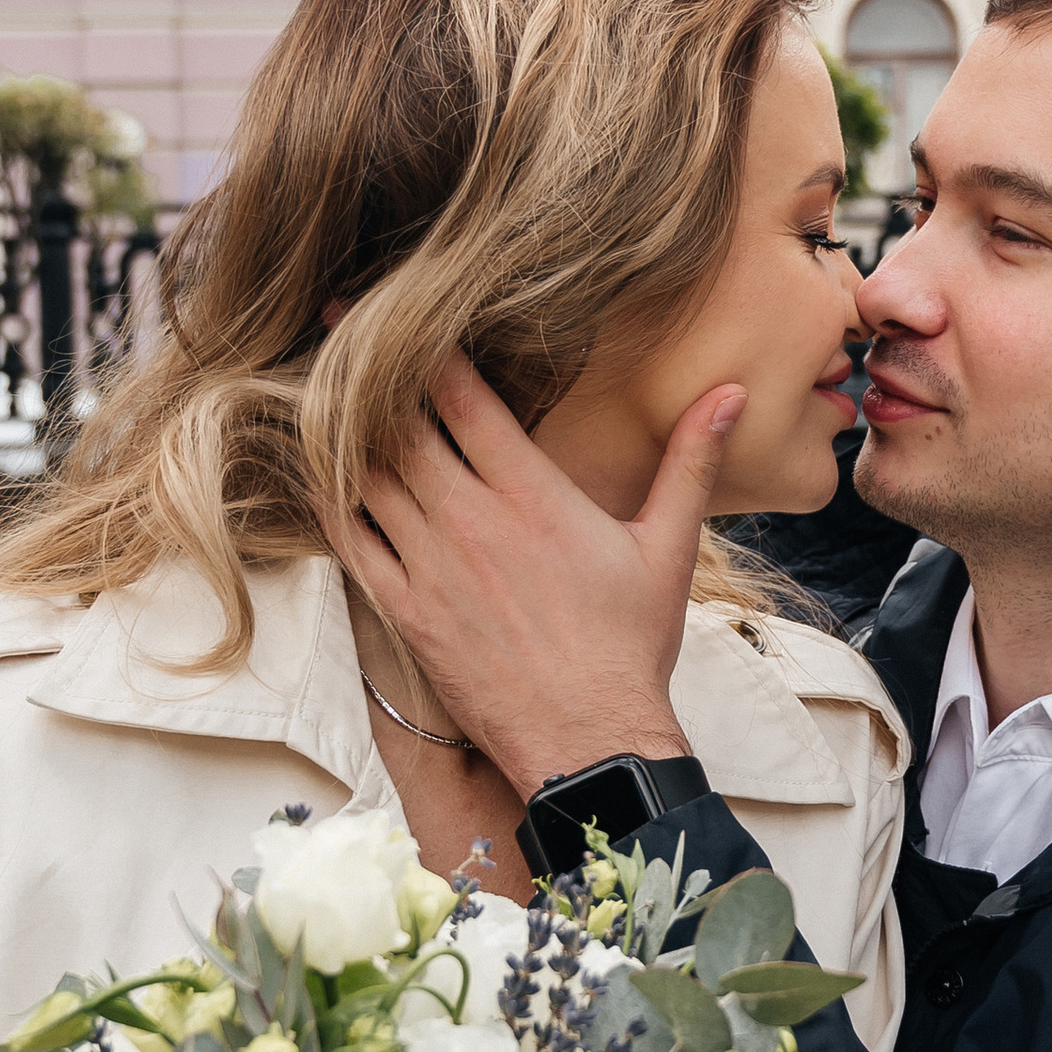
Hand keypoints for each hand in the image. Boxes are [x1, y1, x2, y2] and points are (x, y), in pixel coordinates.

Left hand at [327, 352, 744, 800]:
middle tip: (338, 328)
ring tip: (320, 388)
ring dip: (341, 428)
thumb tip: (733, 393)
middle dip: (365, 369)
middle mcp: (470, 518)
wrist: (589, 741)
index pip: (461, 394)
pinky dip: (330, 498)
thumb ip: (690, 460)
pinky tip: (318, 471)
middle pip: (397, 422)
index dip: (424, 346)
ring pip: (363, 474)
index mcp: (530, 492)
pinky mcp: (406, 611)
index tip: (400, 310)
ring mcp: (430, 565)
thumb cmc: (631, 647)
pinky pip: (349, 539)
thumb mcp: (668, 547)